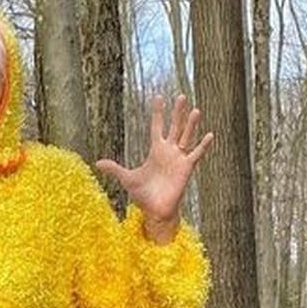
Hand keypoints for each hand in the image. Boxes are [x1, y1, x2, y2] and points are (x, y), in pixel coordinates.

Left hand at [95, 94, 213, 243]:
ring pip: (186, 136)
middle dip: (177, 112)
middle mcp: (169, 151)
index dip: (158, 113)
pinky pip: (196, 154)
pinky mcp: (187, 168)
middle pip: (174, 127)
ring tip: (195, 110)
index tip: (158, 97)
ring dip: (191, 124)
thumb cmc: (142, 195)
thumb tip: (97, 162)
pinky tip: (209, 135)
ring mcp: (179, 158)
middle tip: (181, 96)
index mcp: (155, 151)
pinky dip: (203, 145)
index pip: (157, 127)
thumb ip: (114, 169)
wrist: (155, 211)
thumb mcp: (127, 179)